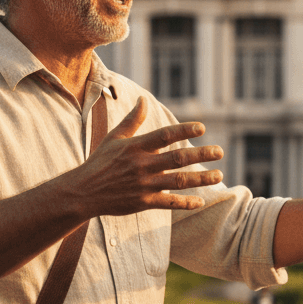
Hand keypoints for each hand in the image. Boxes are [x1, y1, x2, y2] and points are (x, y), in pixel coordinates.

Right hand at [76, 97, 224, 214]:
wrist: (83, 192)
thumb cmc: (100, 162)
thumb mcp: (114, 138)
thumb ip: (133, 120)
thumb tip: (144, 99)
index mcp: (136, 147)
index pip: (164, 135)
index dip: (184, 131)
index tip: (202, 128)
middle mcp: (142, 165)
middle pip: (177, 159)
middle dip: (201, 155)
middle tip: (219, 152)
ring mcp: (143, 185)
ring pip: (178, 181)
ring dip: (200, 179)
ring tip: (219, 175)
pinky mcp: (143, 202)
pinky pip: (168, 203)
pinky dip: (185, 203)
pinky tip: (200, 201)